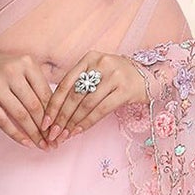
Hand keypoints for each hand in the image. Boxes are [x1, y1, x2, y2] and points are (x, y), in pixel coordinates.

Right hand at [0, 46, 55, 147]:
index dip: (54, 114)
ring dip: (34, 134)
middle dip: (46, 128)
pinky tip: (26, 143)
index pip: (45, 93)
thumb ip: (36, 86)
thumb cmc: (2, 70)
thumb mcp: (21, 69)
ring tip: (42, 145)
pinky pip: (3, 121)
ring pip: (21, 115)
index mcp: (26, 63)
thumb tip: (54, 116)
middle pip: (35, 106)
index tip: (61, 129)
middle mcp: (12, 72)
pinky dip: (16, 134)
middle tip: (54, 142)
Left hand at [39, 51, 153, 144]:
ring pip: (86, 104)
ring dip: (73, 123)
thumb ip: (79, 85)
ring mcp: (114, 76)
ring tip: (65, 135)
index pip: (65, 84)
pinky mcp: (125, 89)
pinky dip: (88, 122)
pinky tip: (79, 131)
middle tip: (53, 133)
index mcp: (89, 58)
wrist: (149, 76)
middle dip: (61, 117)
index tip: (45, 121)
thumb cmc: (117, 78)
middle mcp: (100, 64)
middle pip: (74, 95)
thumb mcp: (97, 74)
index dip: (53, 104)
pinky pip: (101, 110)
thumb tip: (56, 111)